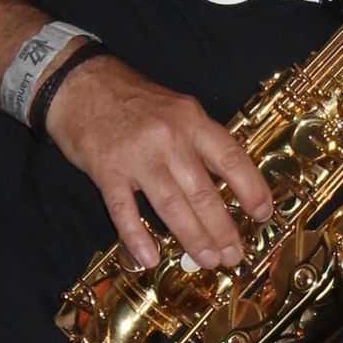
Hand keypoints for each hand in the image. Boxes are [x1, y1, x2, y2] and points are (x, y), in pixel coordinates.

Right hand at [43, 53, 273, 270]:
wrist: (79, 82)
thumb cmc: (132, 98)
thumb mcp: (176, 107)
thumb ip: (199, 138)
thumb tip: (228, 177)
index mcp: (191, 120)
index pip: (231, 159)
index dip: (252, 189)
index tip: (263, 213)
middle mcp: (169, 137)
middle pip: (203, 192)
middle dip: (222, 229)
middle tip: (234, 254)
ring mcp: (136, 155)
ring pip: (171, 206)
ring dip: (193, 238)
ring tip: (208, 260)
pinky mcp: (106, 170)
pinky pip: (124, 210)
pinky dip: (137, 237)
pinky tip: (150, 258)